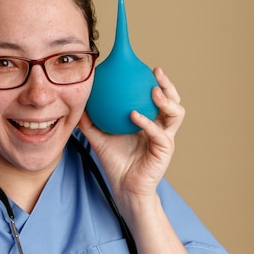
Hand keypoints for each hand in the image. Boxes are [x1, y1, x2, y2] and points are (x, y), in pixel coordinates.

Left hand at [79, 67, 184, 208]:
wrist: (123, 186)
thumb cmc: (114, 161)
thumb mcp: (98, 136)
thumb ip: (89, 120)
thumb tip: (76, 101)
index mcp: (149, 121)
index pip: (157, 97)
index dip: (157, 82)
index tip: (147, 67)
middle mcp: (160, 127)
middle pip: (173, 101)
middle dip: (168, 85)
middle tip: (156, 73)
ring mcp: (165, 138)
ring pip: (176, 114)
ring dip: (166, 101)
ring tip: (154, 91)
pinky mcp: (164, 151)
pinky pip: (158, 133)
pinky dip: (147, 123)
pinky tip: (134, 115)